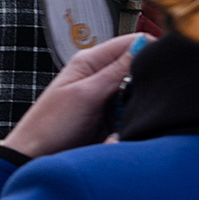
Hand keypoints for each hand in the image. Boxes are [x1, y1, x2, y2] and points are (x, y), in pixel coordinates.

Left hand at [0, 34, 139, 160]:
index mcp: (90, 61)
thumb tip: (144, 44)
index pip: (131, 41)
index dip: (150, 49)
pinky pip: (131, 110)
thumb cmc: (50, 125)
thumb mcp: (86, 94)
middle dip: (145, 80)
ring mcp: (105, 96)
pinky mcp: (109, 116)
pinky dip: (132, 116)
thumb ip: (116, 71)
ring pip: (137, 90)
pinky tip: (125, 125)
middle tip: (142, 96)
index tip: (163, 65)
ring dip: (138, 101)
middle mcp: (99, 75)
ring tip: (127, 114)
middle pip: (137, 66)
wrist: (35, 158)